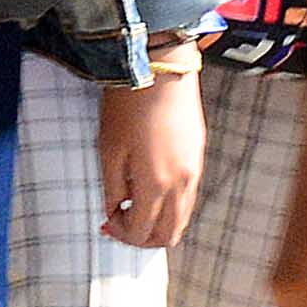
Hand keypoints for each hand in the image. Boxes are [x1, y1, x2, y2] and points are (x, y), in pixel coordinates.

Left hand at [95, 67, 204, 247]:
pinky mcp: (199, 158)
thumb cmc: (129, 106)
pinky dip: (170, 206)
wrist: (161, 70)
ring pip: (182, 218)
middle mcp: (182, 184)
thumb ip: (112, 187)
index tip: (107, 221)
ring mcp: (195, 172)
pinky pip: (188, 198)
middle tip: (121, 222)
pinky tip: (151, 190)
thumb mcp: (109, 149)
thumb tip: (114, 211)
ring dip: (158, 222)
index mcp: (156, 184)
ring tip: (134, 206)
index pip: (142, 231)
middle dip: (143, 237)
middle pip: (168, 234)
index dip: (122, 233)